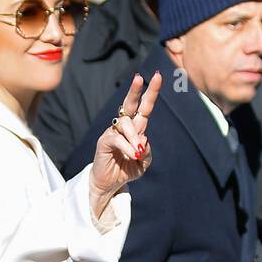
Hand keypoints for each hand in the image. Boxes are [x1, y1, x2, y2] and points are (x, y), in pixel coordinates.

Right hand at [89, 70, 161, 220]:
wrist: (109, 184)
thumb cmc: (126, 170)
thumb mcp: (143, 163)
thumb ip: (147, 152)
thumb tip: (142, 140)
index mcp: (136, 128)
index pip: (144, 107)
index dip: (151, 92)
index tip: (157, 76)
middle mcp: (124, 127)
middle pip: (130, 104)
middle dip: (135, 90)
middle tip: (139, 78)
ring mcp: (113, 132)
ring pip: (126, 123)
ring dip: (134, 137)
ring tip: (137, 153)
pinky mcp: (104, 141)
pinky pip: (117, 138)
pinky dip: (127, 147)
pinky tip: (131, 154)